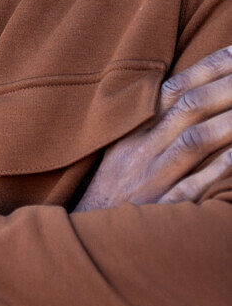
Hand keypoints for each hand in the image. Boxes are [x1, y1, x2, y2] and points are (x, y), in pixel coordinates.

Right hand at [74, 46, 231, 211]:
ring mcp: (152, 179)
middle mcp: (142, 149)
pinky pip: (193, 187)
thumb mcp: (120, 150)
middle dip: (226, 85)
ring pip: (193, 142)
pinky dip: (218, 171)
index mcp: (132, 130)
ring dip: (228, 122)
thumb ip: (149, 122)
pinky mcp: (162, 210)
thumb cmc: (112, 191)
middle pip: (189, 108)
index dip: (208, 68)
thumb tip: (186, 92)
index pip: (174, 88)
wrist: (88, 237)